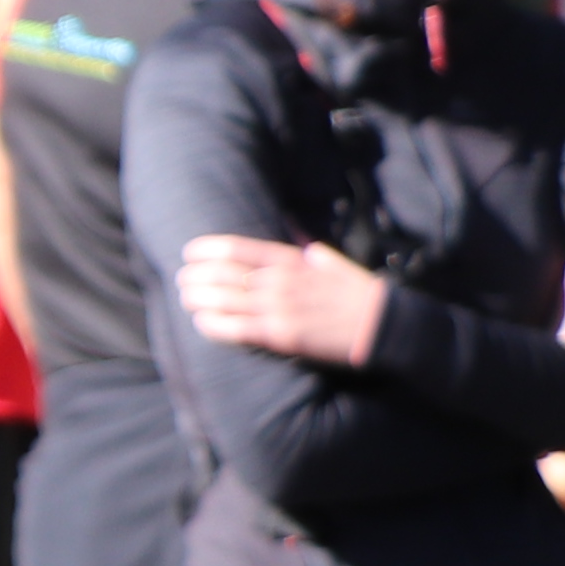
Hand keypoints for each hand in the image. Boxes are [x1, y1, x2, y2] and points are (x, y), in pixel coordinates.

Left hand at [173, 233, 388, 368]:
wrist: (382, 324)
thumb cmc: (356, 292)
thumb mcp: (330, 260)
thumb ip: (306, 246)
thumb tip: (294, 230)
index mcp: (289, 259)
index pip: (234, 248)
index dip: (204, 249)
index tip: (189, 252)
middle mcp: (278, 281)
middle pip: (220, 274)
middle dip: (194, 276)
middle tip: (182, 280)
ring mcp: (278, 308)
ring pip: (222, 301)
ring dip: (197, 299)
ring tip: (186, 299)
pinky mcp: (282, 336)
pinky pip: (236, 329)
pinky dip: (213, 325)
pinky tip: (201, 323)